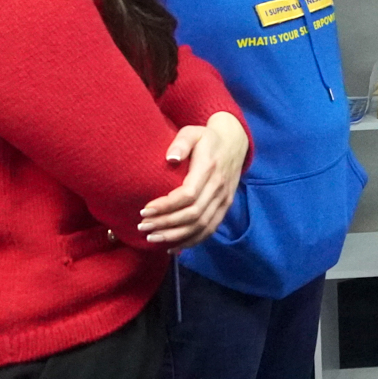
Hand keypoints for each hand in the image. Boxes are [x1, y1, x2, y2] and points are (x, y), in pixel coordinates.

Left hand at [140, 111, 248, 250]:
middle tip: (143, 227)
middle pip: (193, 214)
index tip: (144, 210)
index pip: (188, 194)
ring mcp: (224, 198)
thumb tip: (170, 158)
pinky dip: (192, 241)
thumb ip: (181, 143)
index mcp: (209, 168)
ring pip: (201, 225)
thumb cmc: (207, 138)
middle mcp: (219, 186)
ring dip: (176, 236)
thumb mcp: (193, 132)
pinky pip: (210, 229)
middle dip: (166, 224)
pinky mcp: (225, 206)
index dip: (165, 206)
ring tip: (152, 238)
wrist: (234, 142)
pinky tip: (173, 246)